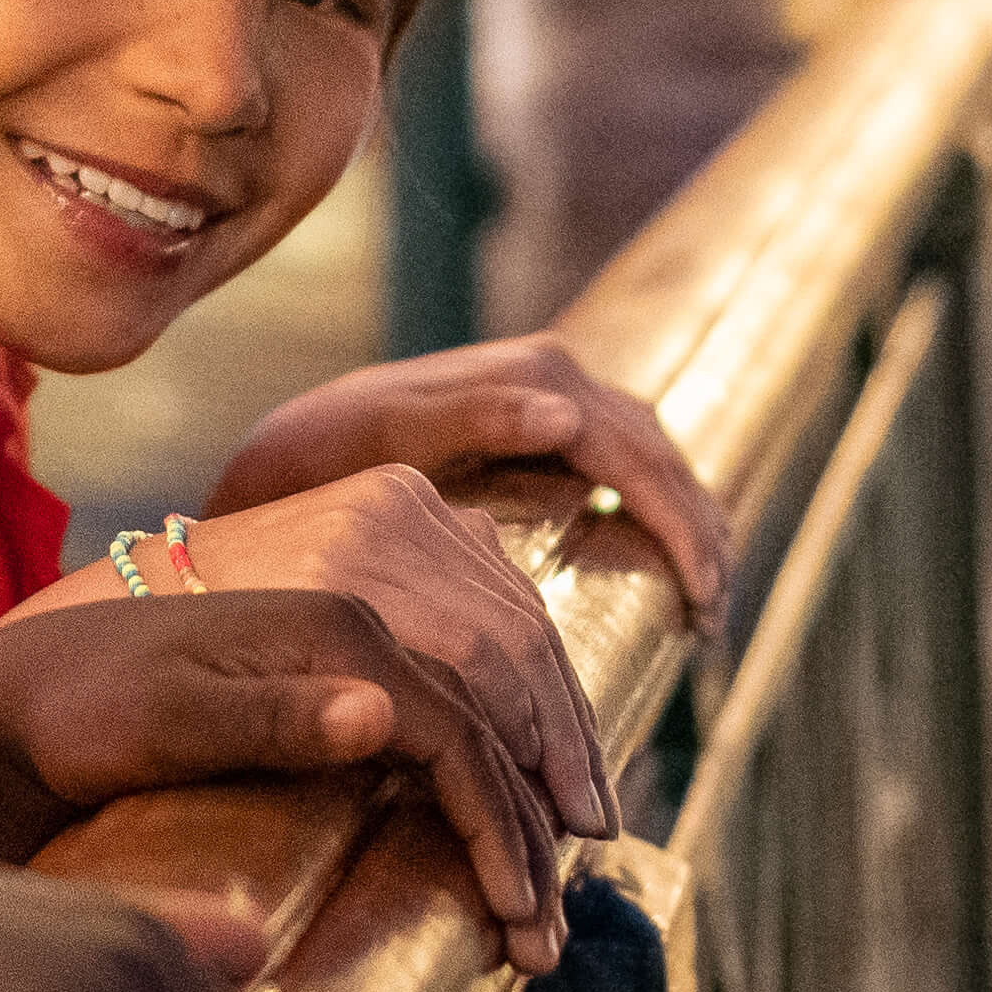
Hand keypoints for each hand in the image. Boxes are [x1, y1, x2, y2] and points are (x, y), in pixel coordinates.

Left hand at [0, 575, 567, 991]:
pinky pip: (450, 719)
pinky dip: (490, 782)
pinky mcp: (341, 667)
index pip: (460, 729)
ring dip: (527, 811)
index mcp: (338, 624)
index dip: (499, 825)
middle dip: (530, 834)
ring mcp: (355, 638)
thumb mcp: (169, 721)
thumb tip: (382, 715)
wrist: (29, 685)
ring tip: (539, 910)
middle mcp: (361, 616)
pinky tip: (502, 842)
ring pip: (484, 717)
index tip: (516, 916)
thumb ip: (273, 718)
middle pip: (491, 721)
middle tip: (544, 946)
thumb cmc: (85, 715)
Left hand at [213, 331, 734, 614]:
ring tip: (705, 607)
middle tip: (712, 618)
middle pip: (659, 456)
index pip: (637, 456)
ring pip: (654, 460)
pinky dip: (657, 514)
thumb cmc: (322, 457)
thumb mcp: (383, 439)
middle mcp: (553, 373)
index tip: (701, 598)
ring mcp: (552, 396)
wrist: (279, 449)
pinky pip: (624, 467)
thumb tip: (567, 415)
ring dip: (688, 526)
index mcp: (533, 375)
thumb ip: (474, 420)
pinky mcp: (544, 425)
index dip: (680, 527)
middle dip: (698, 535)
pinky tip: (667, 570)